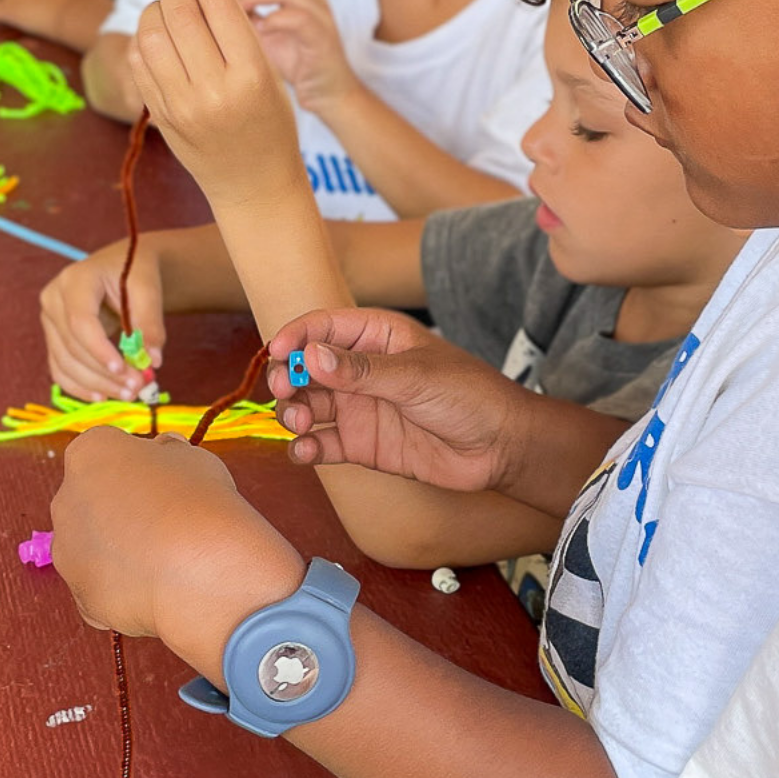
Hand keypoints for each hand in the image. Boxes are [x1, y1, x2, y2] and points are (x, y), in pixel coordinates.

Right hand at [39, 236, 164, 403]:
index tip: (124, 370)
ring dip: (96, 384)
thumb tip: (152, 361)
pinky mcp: (53, 339)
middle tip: (137, 388)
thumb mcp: (148, 290)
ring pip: (65, 363)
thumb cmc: (134, 273)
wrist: (121, 267)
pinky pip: (60, 369)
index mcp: (75, 280)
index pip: (80, 321)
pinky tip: (103, 396)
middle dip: (104, 373)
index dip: (99, 350)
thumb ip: (151, 323)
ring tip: (128, 394)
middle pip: (72, 346)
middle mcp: (53, 300)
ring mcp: (49, 321)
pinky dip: (81, 386)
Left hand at [49, 429, 303, 665]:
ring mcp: (68, 553)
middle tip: (167, 522)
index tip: (167, 481)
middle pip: (92, 501)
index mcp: (89, 454)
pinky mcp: (82, 597)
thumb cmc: (199, 504)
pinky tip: (160, 588)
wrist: (201, 571)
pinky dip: (125, 589)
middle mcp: (65, 500)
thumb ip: (169, 454)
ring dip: (121, 551)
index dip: (140, 467)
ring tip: (168, 561)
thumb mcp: (194, 457)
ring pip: (94, 549)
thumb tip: (164, 455)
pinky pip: (103, 588)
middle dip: (123, 510)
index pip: (106, 453)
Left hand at [129, 0, 303, 208]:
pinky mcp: (161, 116)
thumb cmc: (270, 125)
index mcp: (251, 75)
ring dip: (155, 9)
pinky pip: (139, 62)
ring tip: (167, 9)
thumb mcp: (270, 76)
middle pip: (179, 12)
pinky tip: (159, 37)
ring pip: (150, 33)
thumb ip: (238, 35)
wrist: (254, 185)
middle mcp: (213, 90)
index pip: (219, 5)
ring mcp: (181, 105)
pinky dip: (144, 39)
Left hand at [228, 0, 361, 114]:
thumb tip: (208, 7)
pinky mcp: (324, 38)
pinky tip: (257, 32)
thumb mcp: (262, 37)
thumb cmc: (293, 67)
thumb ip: (243, 19)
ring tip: (232, 15)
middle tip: (216, 4)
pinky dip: (276, 20)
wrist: (329, 96)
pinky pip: (301, 18)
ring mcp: (320, 16)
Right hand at [264, 310, 538, 493]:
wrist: (500, 447)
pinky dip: (306, 447)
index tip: (278, 352)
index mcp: (377, 337)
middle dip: (287, 377)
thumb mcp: (415, 376)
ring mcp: (360, 407)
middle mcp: (361, 370)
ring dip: (292, 411)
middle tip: (283, 391)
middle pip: (306, 367)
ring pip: (307, 404)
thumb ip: (361, 370)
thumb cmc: (469, 396)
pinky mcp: (362, 444)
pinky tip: (304, 450)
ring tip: (299, 421)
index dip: (296, 336)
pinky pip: (322, 443)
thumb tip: (312, 356)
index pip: (323, 327)